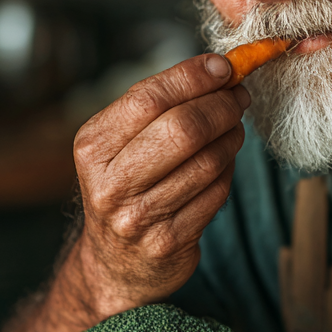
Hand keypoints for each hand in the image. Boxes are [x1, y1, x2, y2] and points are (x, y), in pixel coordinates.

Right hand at [71, 52, 248, 316]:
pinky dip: (229, 171)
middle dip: (221, 106)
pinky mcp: (170, 242)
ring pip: (207, 161)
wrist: (115, 264)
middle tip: (239, 97)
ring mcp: (139, 217)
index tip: (224, 66)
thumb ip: (159, 106)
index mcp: (93, 147)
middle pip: (182, 129)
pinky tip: (224, 163)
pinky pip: (216, 193)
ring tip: (234, 128)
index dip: (194, 77)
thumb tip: (218, 70)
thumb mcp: (119, 145)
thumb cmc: (125, 188)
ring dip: (232, 137)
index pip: (148, 98)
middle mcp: (110, 183)